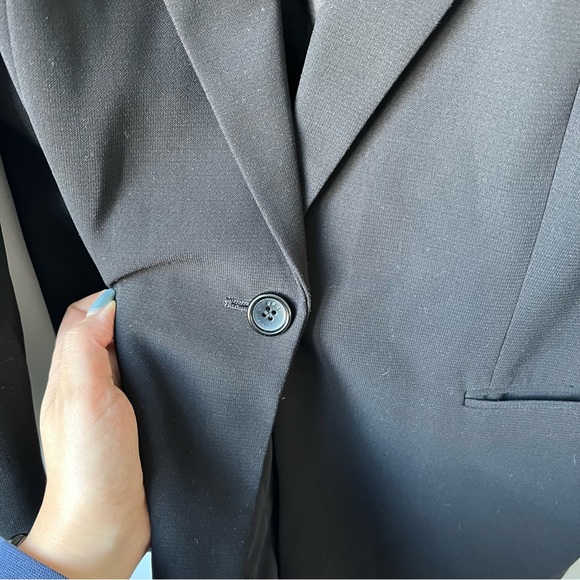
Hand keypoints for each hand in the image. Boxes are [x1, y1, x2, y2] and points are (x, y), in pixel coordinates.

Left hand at [19, 289, 150, 578]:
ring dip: (144, 342)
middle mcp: (88, 385)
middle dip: (128, 314)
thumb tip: (105, 305)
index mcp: (71, 373)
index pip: (82, 317)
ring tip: (169, 333)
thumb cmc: (91, 471)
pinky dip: (157, 370)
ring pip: (125, 356)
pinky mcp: (133, 421)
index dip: (108, 299)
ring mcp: (110, 404)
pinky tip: (172, 374)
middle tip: (157, 307)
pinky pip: (144, 382)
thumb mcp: (84, 399)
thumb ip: (87, 348)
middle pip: (104, 332)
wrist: (107, 526)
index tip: (138, 292)